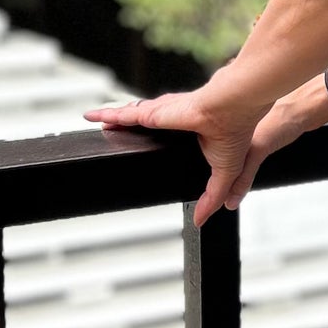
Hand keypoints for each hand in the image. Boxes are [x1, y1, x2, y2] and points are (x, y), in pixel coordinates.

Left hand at [83, 87, 262, 225]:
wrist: (234, 107)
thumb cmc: (236, 130)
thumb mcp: (226, 172)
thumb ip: (213, 197)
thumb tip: (203, 220)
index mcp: (189, 133)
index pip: (166, 137)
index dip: (154, 143)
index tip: (143, 151)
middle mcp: (172, 120)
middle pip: (143, 124)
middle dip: (127, 127)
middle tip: (112, 135)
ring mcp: (160, 114)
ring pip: (130, 117)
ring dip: (112, 119)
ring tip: (96, 122)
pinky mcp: (152, 112)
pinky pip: (123, 115)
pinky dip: (106, 115)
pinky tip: (91, 116)